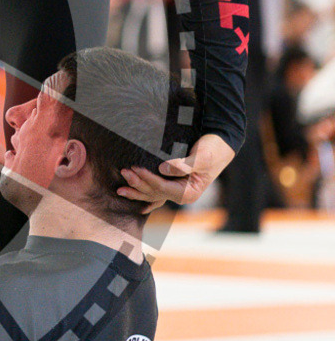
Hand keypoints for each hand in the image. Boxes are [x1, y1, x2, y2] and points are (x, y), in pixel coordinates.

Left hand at [118, 133, 235, 212]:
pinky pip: (155, 191)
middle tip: (123, 172)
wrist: (220, 145)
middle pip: (155, 192)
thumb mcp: (202, 157)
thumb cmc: (213, 150)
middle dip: (138, 184)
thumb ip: (184, 165)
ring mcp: (176, 190)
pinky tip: (132, 196)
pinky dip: (143, 192)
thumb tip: (163, 169)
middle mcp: (181, 195)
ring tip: (120, 189)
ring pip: (152, 194)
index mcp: (189, 192)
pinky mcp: (172, 183)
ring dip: (136, 190)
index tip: (135, 168)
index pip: (163, 187)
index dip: (148, 179)